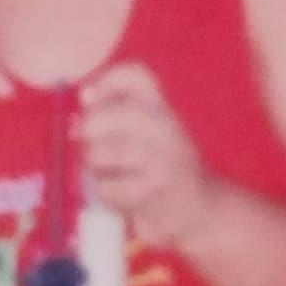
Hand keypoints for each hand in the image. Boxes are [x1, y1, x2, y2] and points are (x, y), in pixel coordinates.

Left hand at [74, 63, 212, 247]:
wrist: (200, 210)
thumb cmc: (162, 167)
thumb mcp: (146, 133)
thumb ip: (114, 111)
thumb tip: (85, 96)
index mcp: (162, 107)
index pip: (136, 76)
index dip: (106, 82)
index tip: (90, 100)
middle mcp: (166, 126)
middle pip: (108, 115)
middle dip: (88, 132)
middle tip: (92, 147)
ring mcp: (163, 158)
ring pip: (100, 154)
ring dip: (95, 168)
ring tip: (109, 175)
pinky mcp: (155, 190)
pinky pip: (107, 188)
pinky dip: (106, 195)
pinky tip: (121, 196)